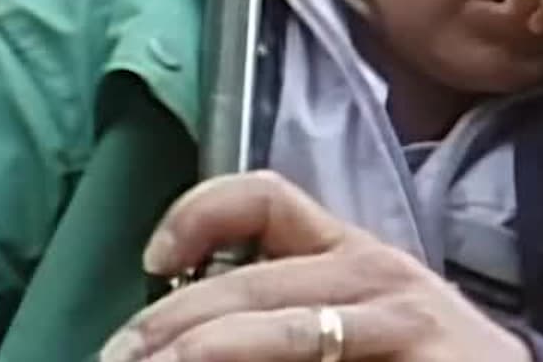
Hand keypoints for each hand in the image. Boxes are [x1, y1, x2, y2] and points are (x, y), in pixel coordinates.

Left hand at [97, 171, 532, 361]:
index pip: (265, 198)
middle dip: (168, 325)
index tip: (156, 259)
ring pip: (278, 330)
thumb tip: (180, 335)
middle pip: (248, 280)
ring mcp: (401, 321)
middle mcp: (376, 273)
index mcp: (353, 252)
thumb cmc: (424, 360)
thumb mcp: (361, 320)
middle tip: (119, 359)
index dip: (198, 214)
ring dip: (203, 350)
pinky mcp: (419, 358)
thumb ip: (289, 309)